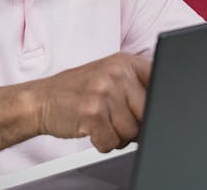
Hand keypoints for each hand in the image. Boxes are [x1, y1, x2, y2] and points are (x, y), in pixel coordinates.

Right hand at [34, 52, 151, 151]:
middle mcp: (116, 73)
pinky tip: (93, 131)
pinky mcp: (91, 113)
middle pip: (148, 112)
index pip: (160, 81)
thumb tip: (166, 106)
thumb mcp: (110, 75)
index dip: (159, 103)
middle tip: (118, 121)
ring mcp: (103, 91)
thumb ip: (136, 85)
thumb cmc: (79, 91)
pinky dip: (104, 144)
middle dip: (137, 126)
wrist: (40, 99)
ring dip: (118, 137)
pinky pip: (112, 142)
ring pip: (131, 131)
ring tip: (103, 124)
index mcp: (125, 62)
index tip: (148, 110)